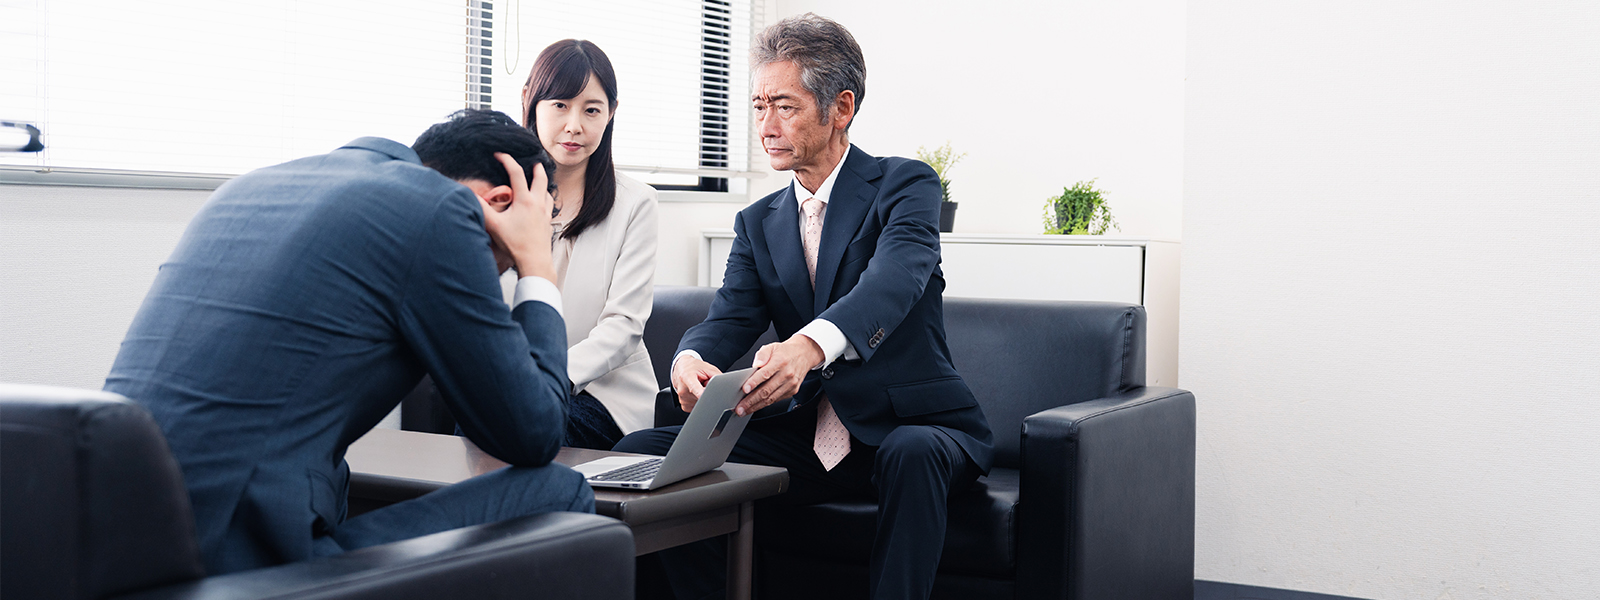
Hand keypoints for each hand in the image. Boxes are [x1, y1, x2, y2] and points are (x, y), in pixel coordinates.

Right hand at [475, 153, 555, 281]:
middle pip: (540, 178)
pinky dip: (546, 198)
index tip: (500, 155)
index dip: (507, 160)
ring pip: (547, 191)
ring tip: (538, 181)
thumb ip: (482, 208)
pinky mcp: (548, 222)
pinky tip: (542, 203)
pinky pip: (549, 205)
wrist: (534, 261)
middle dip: (536, 167)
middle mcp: (537, 203)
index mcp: (524, 200)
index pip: (516, 173)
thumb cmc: (515, 244)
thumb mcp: (494, 225)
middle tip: (532, 162)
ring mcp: (545, 213)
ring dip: (543, 183)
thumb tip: (469, 194)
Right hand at [671, 354, 722, 412]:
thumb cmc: (694, 367)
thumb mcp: (708, 368)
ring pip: (701, 403)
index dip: (704, 395)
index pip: (696, 389)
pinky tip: (696, 393)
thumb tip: (726, 388)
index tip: (709, 399)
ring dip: (704, 397)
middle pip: (702, 398)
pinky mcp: (684, 406)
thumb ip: (717, 378)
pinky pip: (697, 407)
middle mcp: (682, 390)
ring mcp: (683, 399)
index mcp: (687, 378)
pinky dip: (700, 401)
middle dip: (708, 393)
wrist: (681, 368)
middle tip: (705, 384)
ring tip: (700, 387)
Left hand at [736, 336, 823, 415]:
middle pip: (767, 390)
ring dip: (756, 406)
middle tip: (739, 407)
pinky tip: (755, 406)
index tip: (745, 389)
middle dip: (751, 401)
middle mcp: (786, 374)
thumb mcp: (772, 347)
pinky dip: (764, 404)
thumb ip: (762, 355)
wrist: (804, 355)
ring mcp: (790, 384)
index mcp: (780, 362)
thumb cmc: (785, 352)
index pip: (765, 374)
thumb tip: (756, 364)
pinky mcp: (792, 391)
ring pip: (771, 399)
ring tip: (744, 410)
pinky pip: (776, 400)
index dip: (754, 382)